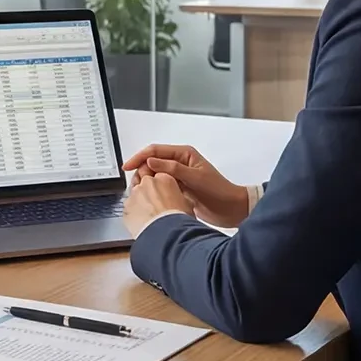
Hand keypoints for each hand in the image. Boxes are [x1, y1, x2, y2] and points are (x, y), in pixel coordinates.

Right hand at [121, 142, 252, 228]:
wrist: (232, 209)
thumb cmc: (219, 191)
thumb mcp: (195, 177)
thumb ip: (172, 168)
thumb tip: (150, 161)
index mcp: (184, 154)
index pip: (155, 151)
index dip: (139, 157)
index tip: (128, 166)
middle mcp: (180, 163)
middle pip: (153, 162)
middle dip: (141, 170)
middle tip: (135, 183)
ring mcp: (179, 176)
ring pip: (155, 175)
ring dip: (146, 181)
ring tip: (138, 190)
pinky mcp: (179, 189)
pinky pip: (161, 186)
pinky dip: (153, 190)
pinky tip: (148, 197)